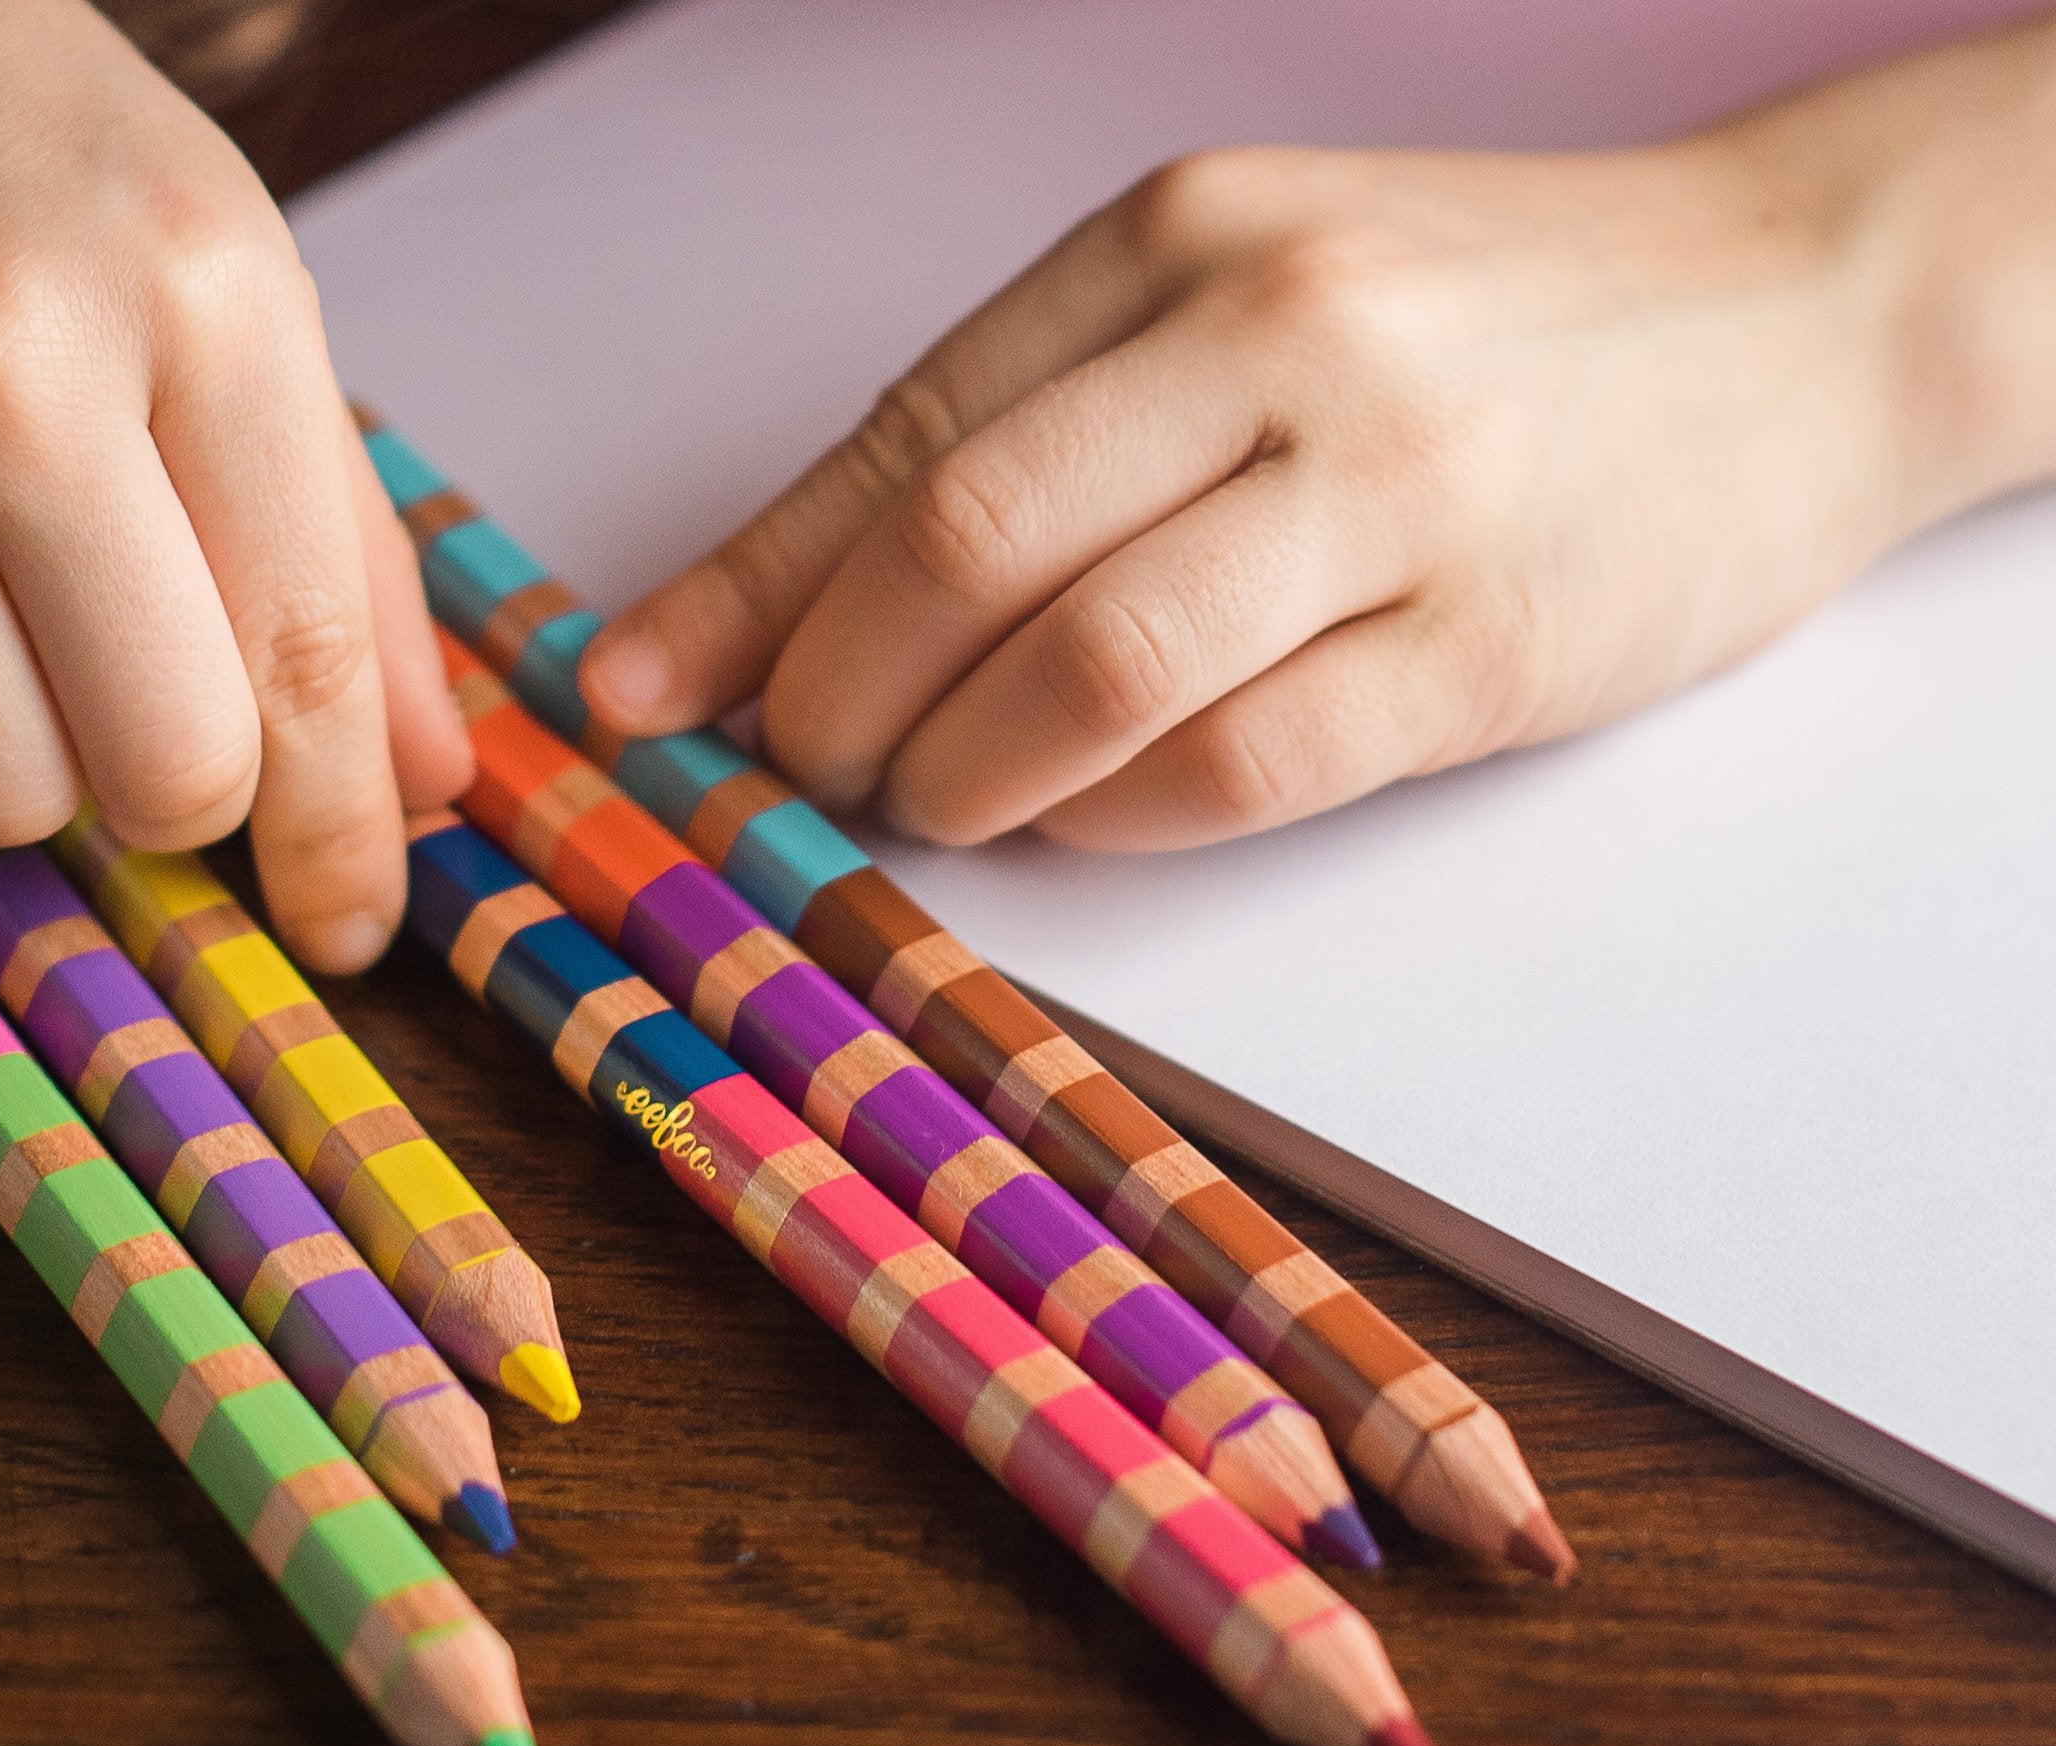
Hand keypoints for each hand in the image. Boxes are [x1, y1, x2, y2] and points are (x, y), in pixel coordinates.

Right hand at [0, 0, 466, 967]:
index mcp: (201, 298)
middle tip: (157, 722)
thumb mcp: (233, 288)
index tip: (353, 923)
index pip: (306, 656)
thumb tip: (422, 782)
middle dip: (182, 793)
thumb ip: (343, 545)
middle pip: (163, 767)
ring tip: (18, 634)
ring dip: (35, 767)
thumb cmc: (15, 162)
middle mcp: (13, 376)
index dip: (344, 832)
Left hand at [578, 31, 2055, 852]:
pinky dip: (1120, 816)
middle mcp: (1277, 335)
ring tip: (938, 801)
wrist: (1795, 308)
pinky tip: (1091, 814)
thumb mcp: (1240, 292)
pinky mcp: (1490, 639)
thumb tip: (776, 610)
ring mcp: (1396, 484)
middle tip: (808, 767)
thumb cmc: (1472, 321)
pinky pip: (1242, 762)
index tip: (640, 693)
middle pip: (965, 547)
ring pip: (1090, 665)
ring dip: (965, 771)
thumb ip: (1029, 425)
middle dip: (837, 694)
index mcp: (1179, 238)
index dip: (749, 589)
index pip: (906, 434)